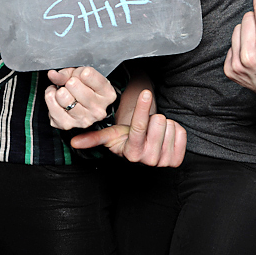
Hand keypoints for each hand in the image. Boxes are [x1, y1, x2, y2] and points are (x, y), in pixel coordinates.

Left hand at [45, 66, 116, 129]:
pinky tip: (56, 98)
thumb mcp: (80, 75)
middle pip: (73, 84)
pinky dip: (50, 98)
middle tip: (71, 85)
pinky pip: (52, 106)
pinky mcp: (68, 125)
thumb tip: (52, 75)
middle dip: (68, 81)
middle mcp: (98, 110)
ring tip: (63, 92)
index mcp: (107, 94)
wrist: (82, 107)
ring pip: (62, 97)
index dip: (79, 72)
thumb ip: (67, 73)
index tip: (80, 76)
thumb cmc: (85, 88)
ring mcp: (84, 120)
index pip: (87, 74)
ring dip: (58, 91)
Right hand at [71, 90, 186, 166]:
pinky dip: (175, 130)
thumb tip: (73, 142)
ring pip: (170, 126)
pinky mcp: (176, 159)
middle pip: (158, 123)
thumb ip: (93, 137)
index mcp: (131, 153)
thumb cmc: (126, 139)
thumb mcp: (110, 136)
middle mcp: (148, 160)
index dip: (143, 108)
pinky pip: (181, 133)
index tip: (145, 93)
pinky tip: (165, 135)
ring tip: (154, 130)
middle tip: (146, 125)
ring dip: (163, 124)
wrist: (144, 150)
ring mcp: (163, 161)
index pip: (139, 127)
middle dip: (152, 118)